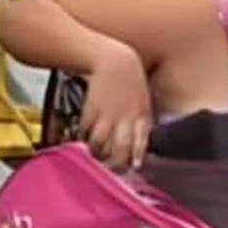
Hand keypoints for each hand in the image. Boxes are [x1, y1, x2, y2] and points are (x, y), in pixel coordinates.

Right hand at [79, 45, 158, 169]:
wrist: (114, 60)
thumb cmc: (130, 80)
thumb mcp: (142, 101)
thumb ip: (140, 121)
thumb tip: (135, 145)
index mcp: (142, 115)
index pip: (141, 143)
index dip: (136, 156)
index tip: (133, 166)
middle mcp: (125, 118)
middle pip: (120, 149)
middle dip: (115, 164)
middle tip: (111, 167)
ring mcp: (107, 114)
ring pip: (100, 144)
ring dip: (97, 153)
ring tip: (96, 153)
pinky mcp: (91, 110)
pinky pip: (86, 131)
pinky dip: (85, 137)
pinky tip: (85, 137)